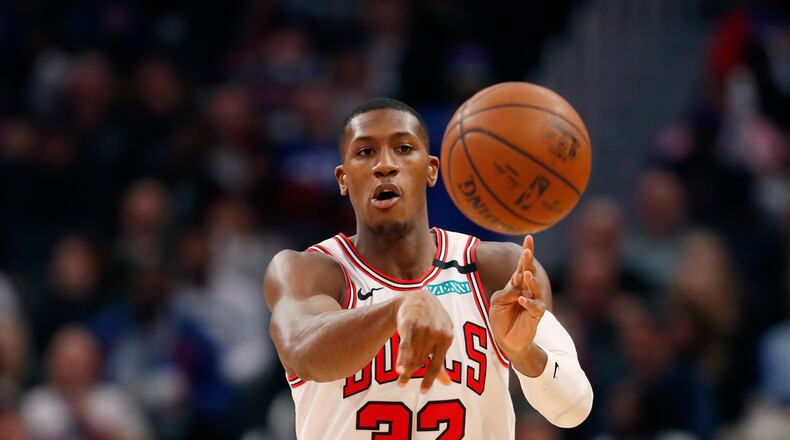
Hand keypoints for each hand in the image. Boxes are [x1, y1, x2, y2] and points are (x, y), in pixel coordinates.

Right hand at [395, 290, 452, 392]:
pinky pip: (406, 345)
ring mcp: (423, 328)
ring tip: (399, 377)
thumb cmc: (431, 322)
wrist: (418, 298)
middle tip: (402, 382)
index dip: (429, 379)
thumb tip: (448, 384)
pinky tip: (399, 370)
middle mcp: (437, 333)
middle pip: (421, 360)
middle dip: (412, 372)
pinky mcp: (410, 324)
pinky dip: (402, 358)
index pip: (437, 364)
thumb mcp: (441, 338)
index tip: (423, 392)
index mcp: (447, 337)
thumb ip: (441, 361)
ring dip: (405, 368)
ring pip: (413, 355)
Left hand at [489, 235, 547, 357]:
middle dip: (529, 262)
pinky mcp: (535, 316)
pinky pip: (535, 307)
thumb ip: (506, 292)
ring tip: (526, 274)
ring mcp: (533, 302)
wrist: (505, 340)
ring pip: (536, 288)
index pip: (522, 265)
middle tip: (527, 252)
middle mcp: (527, 290)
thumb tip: (517, 287)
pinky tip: (522, 298)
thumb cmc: (501, 318)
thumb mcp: (497, 302)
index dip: (526, 252)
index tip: (529, 238)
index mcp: (516, 284)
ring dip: (531, 281)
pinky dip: (528, 302)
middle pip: (530, 273)